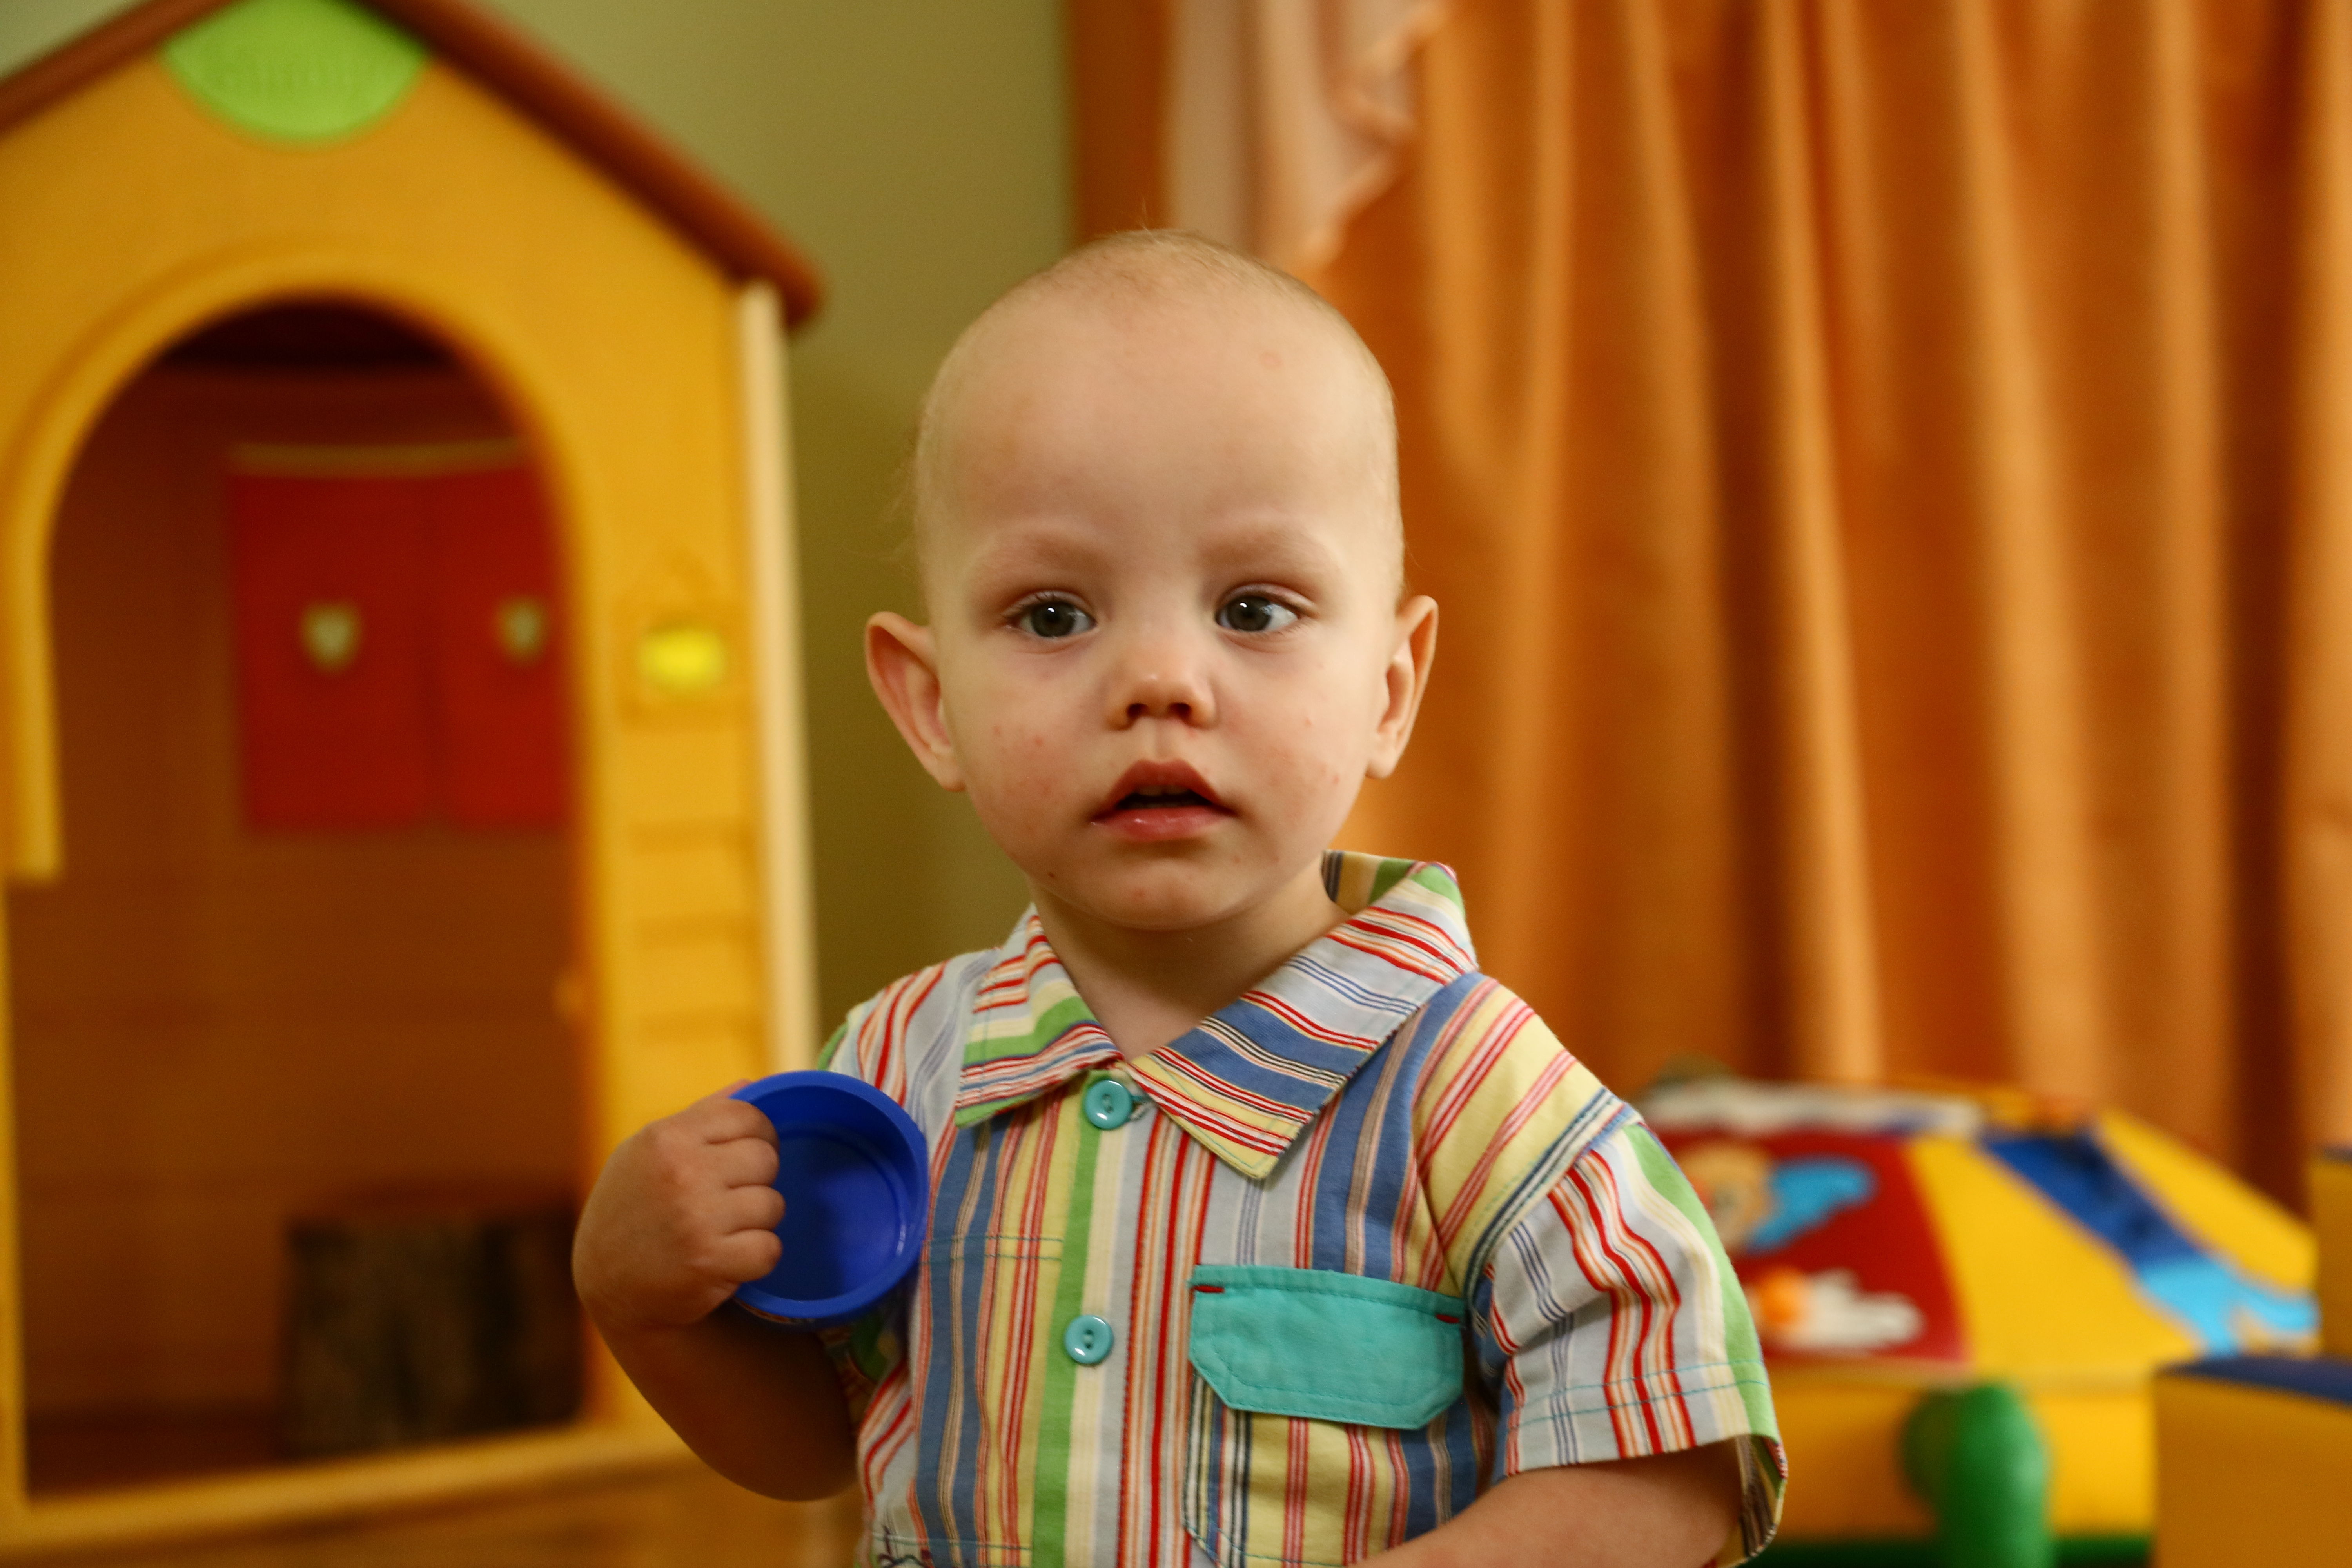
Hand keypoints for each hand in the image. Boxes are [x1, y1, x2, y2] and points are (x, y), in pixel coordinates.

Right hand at [574, 1087, 785, 1334]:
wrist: (603, 1281)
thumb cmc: (632, 1207)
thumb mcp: (649, 1150)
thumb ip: (700, 1116)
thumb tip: (748, 1084)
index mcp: (669, 1137)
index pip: (749, 1116)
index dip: (758, 1136)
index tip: (744, 1157)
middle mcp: (683, 1172)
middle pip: (766, 1159)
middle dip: (756, 1180)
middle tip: (729, 1199)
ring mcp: (696, 1218)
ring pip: (773, 1205)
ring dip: (757, 1222)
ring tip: (723, 1229)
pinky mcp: (709, 1262)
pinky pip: (769, 1249)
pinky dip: (756, 1257)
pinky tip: (728, 1257)